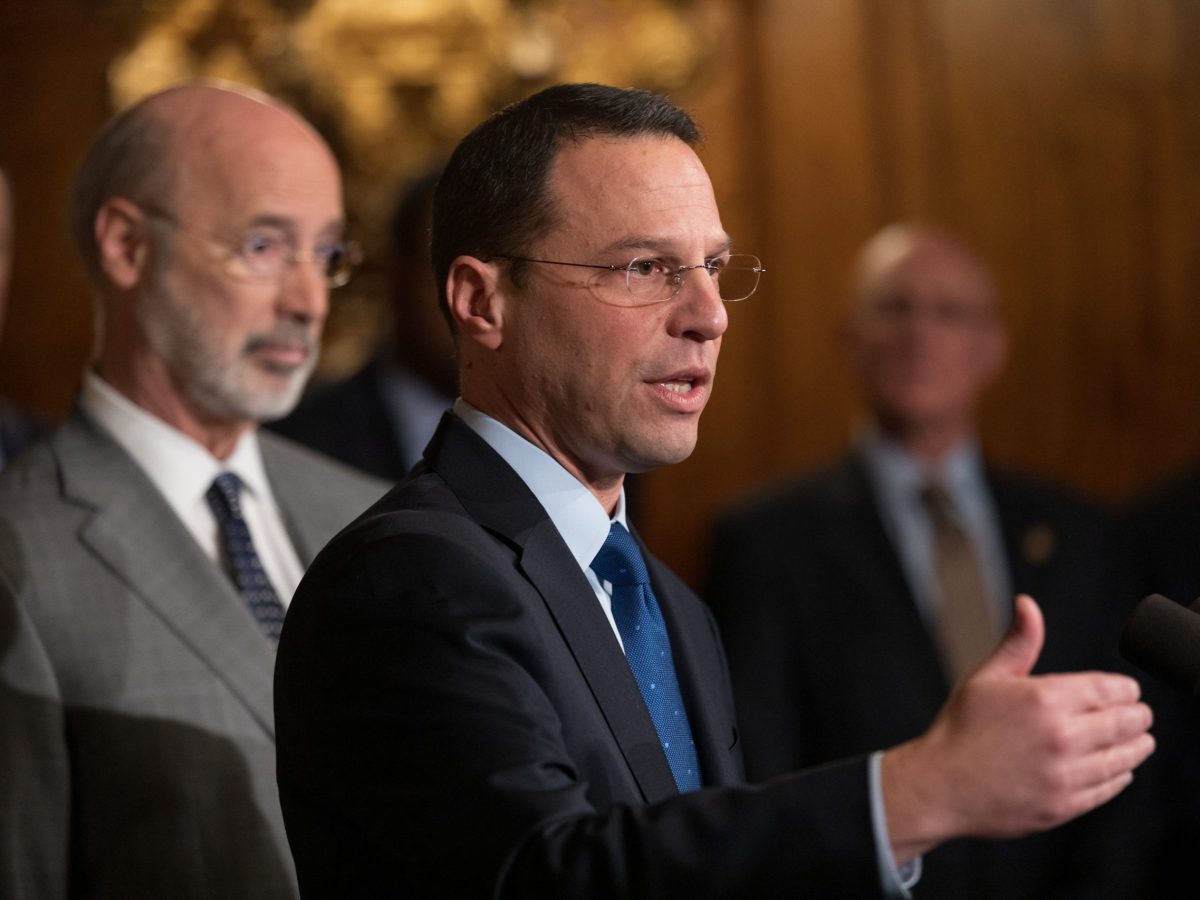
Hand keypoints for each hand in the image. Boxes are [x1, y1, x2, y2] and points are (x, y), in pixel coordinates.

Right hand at [881, 594, 1154, 864]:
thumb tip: (1027, 604)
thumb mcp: (987, 677)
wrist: (940, 785)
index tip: (1128, 692)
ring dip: (1137, 746)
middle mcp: (1061, 736)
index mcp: (1045, 699)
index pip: (1112, 690)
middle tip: (1140, 715)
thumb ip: (1018, 641)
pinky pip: (1110, 787)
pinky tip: (1117, 768)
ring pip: (1125, 757)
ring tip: (1139, 740)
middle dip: (1138, 715)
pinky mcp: (1066, 804)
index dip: (1126, 689)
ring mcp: (1065, 774)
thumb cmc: (961, 728)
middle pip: (1127, 723)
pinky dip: (1120, 775)